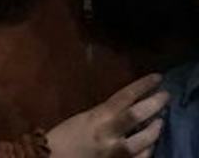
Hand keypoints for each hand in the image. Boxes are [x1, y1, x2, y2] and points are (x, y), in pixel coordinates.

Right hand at [45, 73, 168, 157]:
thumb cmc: (62, 137)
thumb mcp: (81, 119)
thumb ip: (102, 115)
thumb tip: (121, 109)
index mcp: (98, 117)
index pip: (125, 97)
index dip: (143, 86)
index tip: (157, 77)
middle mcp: (110, 133)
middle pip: (138, 116)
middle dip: (155, 104)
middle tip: (165, 96)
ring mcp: (117, 152)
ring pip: (146, 141)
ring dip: (155, 130)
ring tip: (160, 121)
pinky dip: (148, 150)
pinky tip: (150, 145)